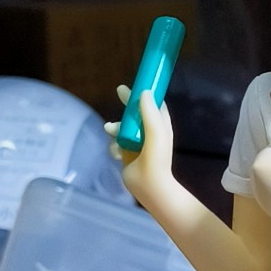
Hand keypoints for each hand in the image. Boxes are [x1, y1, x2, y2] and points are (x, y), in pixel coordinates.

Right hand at [104, 86, 174, 208]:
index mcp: (160, 126)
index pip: (154, 104)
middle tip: (120, 91)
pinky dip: (114, 145)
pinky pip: (116, 143)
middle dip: (128, 104)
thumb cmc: (156, 159)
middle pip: (137, 113)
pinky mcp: (127, 154)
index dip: (146, 93)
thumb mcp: (156, 132)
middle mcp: (150, 133)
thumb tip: (144, 92)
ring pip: (123, 127)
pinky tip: (116, 153)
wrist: (150, 187)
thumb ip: (150, 112)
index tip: (138, 83)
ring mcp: (138, 143)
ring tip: (110, 130)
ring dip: (115, 127)